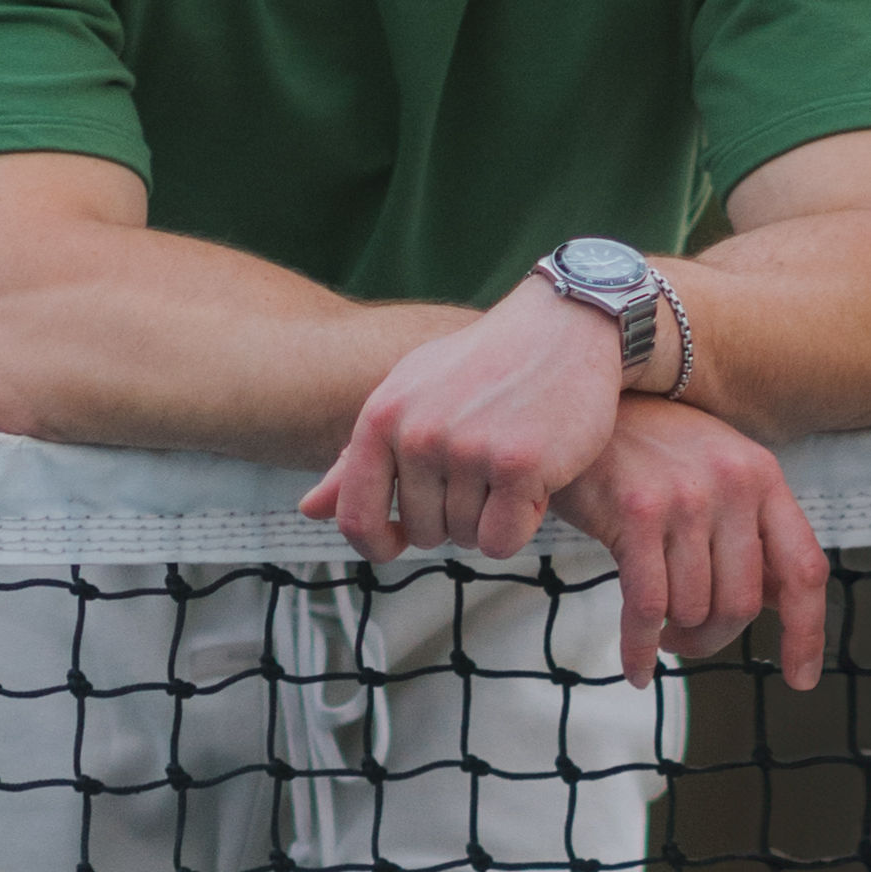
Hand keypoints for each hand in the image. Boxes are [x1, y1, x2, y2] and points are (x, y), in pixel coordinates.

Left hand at [307, 278, 626, 570]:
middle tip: (483, 473)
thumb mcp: (409, 397)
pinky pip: (503, 540)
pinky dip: (522, 525)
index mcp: (382, 417)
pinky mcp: (520, 465)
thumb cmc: (482, 366)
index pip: (357, 516)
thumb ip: (358, 458)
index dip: (376, 544)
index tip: (397, 543)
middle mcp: (419, 433)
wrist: (561, 327)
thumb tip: (309, 511)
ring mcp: (469, 449)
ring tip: (511, 465)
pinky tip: (536, 480)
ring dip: (493, 518)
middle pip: (422, 533)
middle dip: (454, 519)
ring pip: (467, 538)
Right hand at [554, 392, 831, 690]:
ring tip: (661, 630)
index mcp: (763, 477)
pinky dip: (641, 649)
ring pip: (694, 609)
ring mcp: (686, 498)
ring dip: (677, 636)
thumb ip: (751, 531)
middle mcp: (732, 485)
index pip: (804, 568)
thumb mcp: (716, 471)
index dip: (808, 632)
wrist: (583, 397)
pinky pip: (647, 608)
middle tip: (689, 638)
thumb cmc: (649, 446)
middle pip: (743, 603)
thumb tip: (780, 603)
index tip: (800, 678)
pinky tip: (638, 666)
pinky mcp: (636, 513)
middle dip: (716, 637)